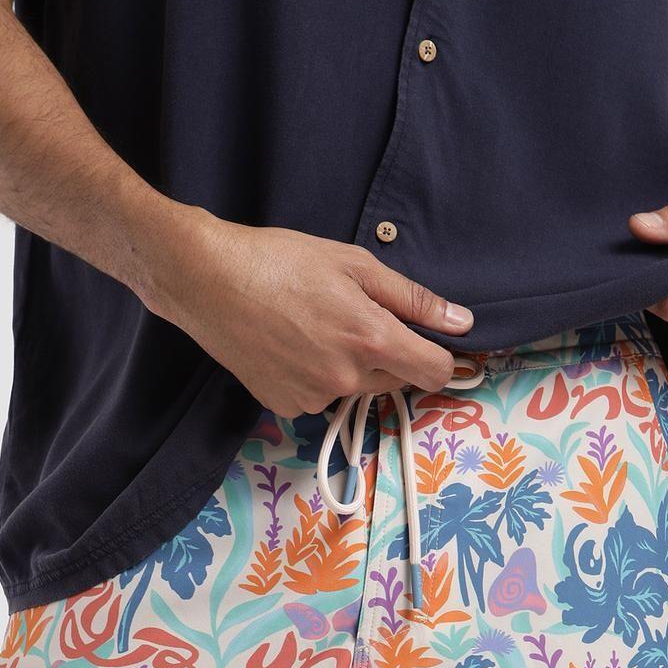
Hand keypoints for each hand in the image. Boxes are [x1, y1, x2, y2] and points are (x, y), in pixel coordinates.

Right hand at [137, 207, 472, 414]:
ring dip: (348, 365)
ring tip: (312, 325)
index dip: (441, 356)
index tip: (432, 343)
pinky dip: (314, 376)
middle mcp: (348, 379)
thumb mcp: (355, 265)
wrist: (206, 281)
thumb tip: (460, 322)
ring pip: (354, 387)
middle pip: (395, 378)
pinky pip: (318, 396)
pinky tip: (289, 344)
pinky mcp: (286, 406)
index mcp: (373, 341)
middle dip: (387, 353)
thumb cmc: (279, 261)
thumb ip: (413, 299)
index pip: (434, 371)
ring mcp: (315, 398)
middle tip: (352, 317)